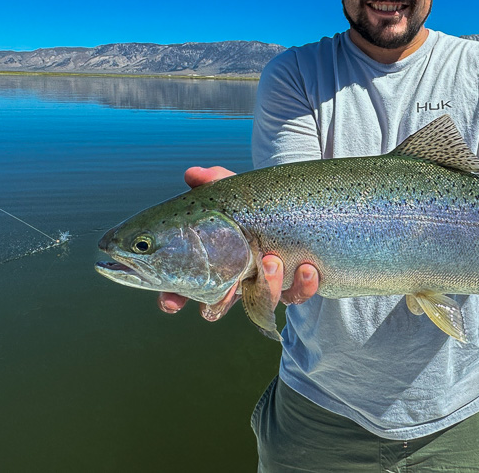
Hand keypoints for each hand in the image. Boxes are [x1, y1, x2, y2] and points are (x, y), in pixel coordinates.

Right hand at [156, 166, 319, 318]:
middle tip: (227, 290)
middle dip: (222, 303)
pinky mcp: (296, 285)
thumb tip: (192, 174)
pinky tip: (308, 268)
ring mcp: (266, 285)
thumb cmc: (255, 205)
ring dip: (267, 287)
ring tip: (272, 261)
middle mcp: (239, 279)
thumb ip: (213, 181)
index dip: (174, 298)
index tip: (171, 302)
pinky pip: (299, 294)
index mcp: (216, 261)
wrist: (297, 207)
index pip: (185, 287)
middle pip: (221, 304)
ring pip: (263, 301)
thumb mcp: (235, 191)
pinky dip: (304, 285)